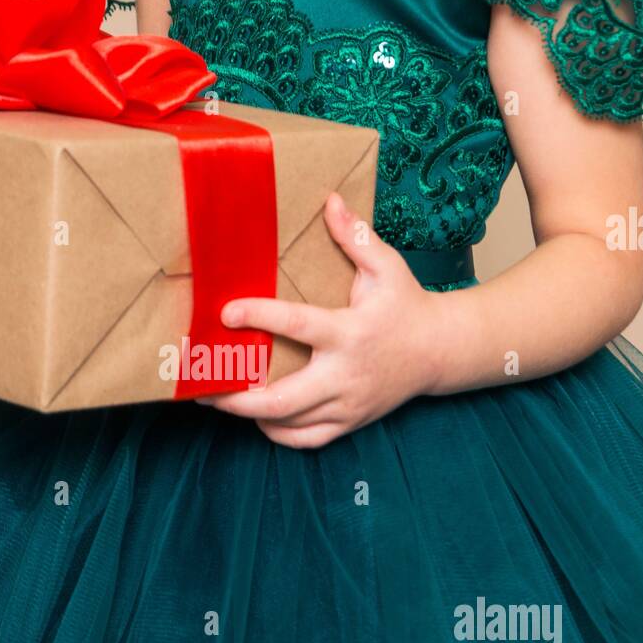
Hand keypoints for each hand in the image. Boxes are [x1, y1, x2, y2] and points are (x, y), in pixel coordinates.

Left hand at [198, 193, 444, 447]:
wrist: (440, 352)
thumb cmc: (406, 305)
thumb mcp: (387, 267)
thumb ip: (357, 236)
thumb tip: (330, 201)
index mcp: (350, 332)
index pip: (298, 326)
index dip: (260, 317)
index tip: (226, 311)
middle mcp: (346, 374)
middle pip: (283, 399)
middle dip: (237, 397)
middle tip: (202, 386)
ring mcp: (348, 404)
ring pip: (290, 424)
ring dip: (250, 416)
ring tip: (218, 400)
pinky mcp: (350, 422)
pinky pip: (307, 440)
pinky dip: (278, 434)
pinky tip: (257, 418)